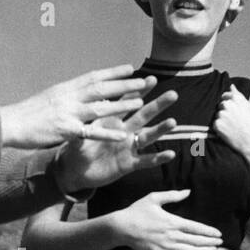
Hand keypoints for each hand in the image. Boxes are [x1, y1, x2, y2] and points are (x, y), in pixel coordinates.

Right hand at [0, 65, 156, 149]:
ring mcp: (68, 113)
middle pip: (102, 88)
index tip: (131, 67)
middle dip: (124, 84)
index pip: (93, 76)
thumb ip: (66, 96)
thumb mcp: (48, 98)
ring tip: (140, 102)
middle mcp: (69, 97)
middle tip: (145, 81)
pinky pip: (91, 132)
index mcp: (65, 88)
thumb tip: (78, 93)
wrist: (10, 123)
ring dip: (121, 104)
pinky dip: (108, 133)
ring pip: (100, 107)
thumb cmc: (27, 113)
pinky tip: (122, 134)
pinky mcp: (66, 131)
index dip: (113, 72)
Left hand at [55, 89, 178, 192]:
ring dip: (160, 129)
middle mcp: (124, 132)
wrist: (76, 171)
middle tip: (173, 94)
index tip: (151, 79)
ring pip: (147, 136)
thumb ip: (81, 131)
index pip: (127, 103)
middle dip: (158, 105)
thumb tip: (77, 123)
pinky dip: (158, 158)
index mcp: (111, 121)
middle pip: (143, 115)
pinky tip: (171, 154)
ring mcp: (128, 148)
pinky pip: (146, 160)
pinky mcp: (129, 164)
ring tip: (173, 122)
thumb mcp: (77, 138)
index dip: (138, 92)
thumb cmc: (77, 150)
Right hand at [114, 191, 222, 249]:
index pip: (196, 228)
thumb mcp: (154, 198)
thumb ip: (173, 195)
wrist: (121, 227)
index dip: (209, 232)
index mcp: (172, 221)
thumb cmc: (137, 211)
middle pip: (195, 241)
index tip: (219, 234)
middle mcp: (171, 235)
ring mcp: (165, 246)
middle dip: (209, 242)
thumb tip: (188, 191)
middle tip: (220, 243)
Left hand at [212, 84, 249, 162]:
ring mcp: (222, 115)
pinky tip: (229, 133)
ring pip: (217, 115)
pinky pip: (215, 125)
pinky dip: (220, 129)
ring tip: (233, 128)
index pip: (225, 96)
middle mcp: (228, 105)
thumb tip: (231, 86)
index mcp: (237, 99)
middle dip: (225, 112)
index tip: (233, 112)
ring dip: (223, 121)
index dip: (228, 104)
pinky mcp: (217, 125)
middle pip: (220, 106)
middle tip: (235, 123)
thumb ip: (239, 96)